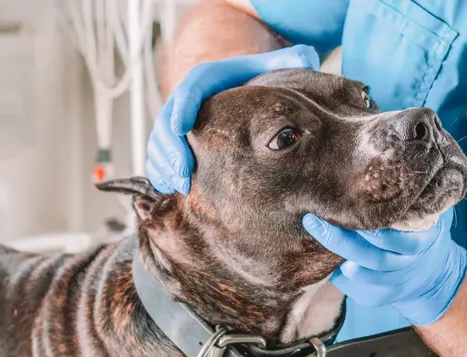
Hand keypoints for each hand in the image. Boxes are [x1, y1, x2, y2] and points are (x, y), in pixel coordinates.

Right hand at [146, 45, 319, 193]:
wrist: (241, 84)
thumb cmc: (257, 78)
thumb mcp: (270, 65)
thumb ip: (287, 60)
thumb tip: (307, 56)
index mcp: (205, 79)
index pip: (188, 91)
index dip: (181, 109)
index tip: (179, 128)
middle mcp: (185, 99)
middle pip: (167, 122)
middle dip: (170, 149)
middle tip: (182, 174)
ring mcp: (178, 120)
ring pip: (159, 142)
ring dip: (163, 164)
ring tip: (178, 186)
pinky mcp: (177, 139)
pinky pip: (161, 156)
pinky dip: (161, 171)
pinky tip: (170, 190)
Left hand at [302, 210, 466, 325]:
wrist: (434, 274)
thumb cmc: (420, 231)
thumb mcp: (425, 212)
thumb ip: (409, 197)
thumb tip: (384, 161)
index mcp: (422, 238)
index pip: (393, 234)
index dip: (367, 223)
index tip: (340, 204)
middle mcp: (410, 263)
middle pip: (373, 256)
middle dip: (340, 240)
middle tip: (313, 222)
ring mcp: (398, 284)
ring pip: (363, 277)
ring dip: (339, 261)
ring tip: (319, 243)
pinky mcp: (383, 298)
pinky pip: (358, 291)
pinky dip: (342, 279)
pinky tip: (331, 263)